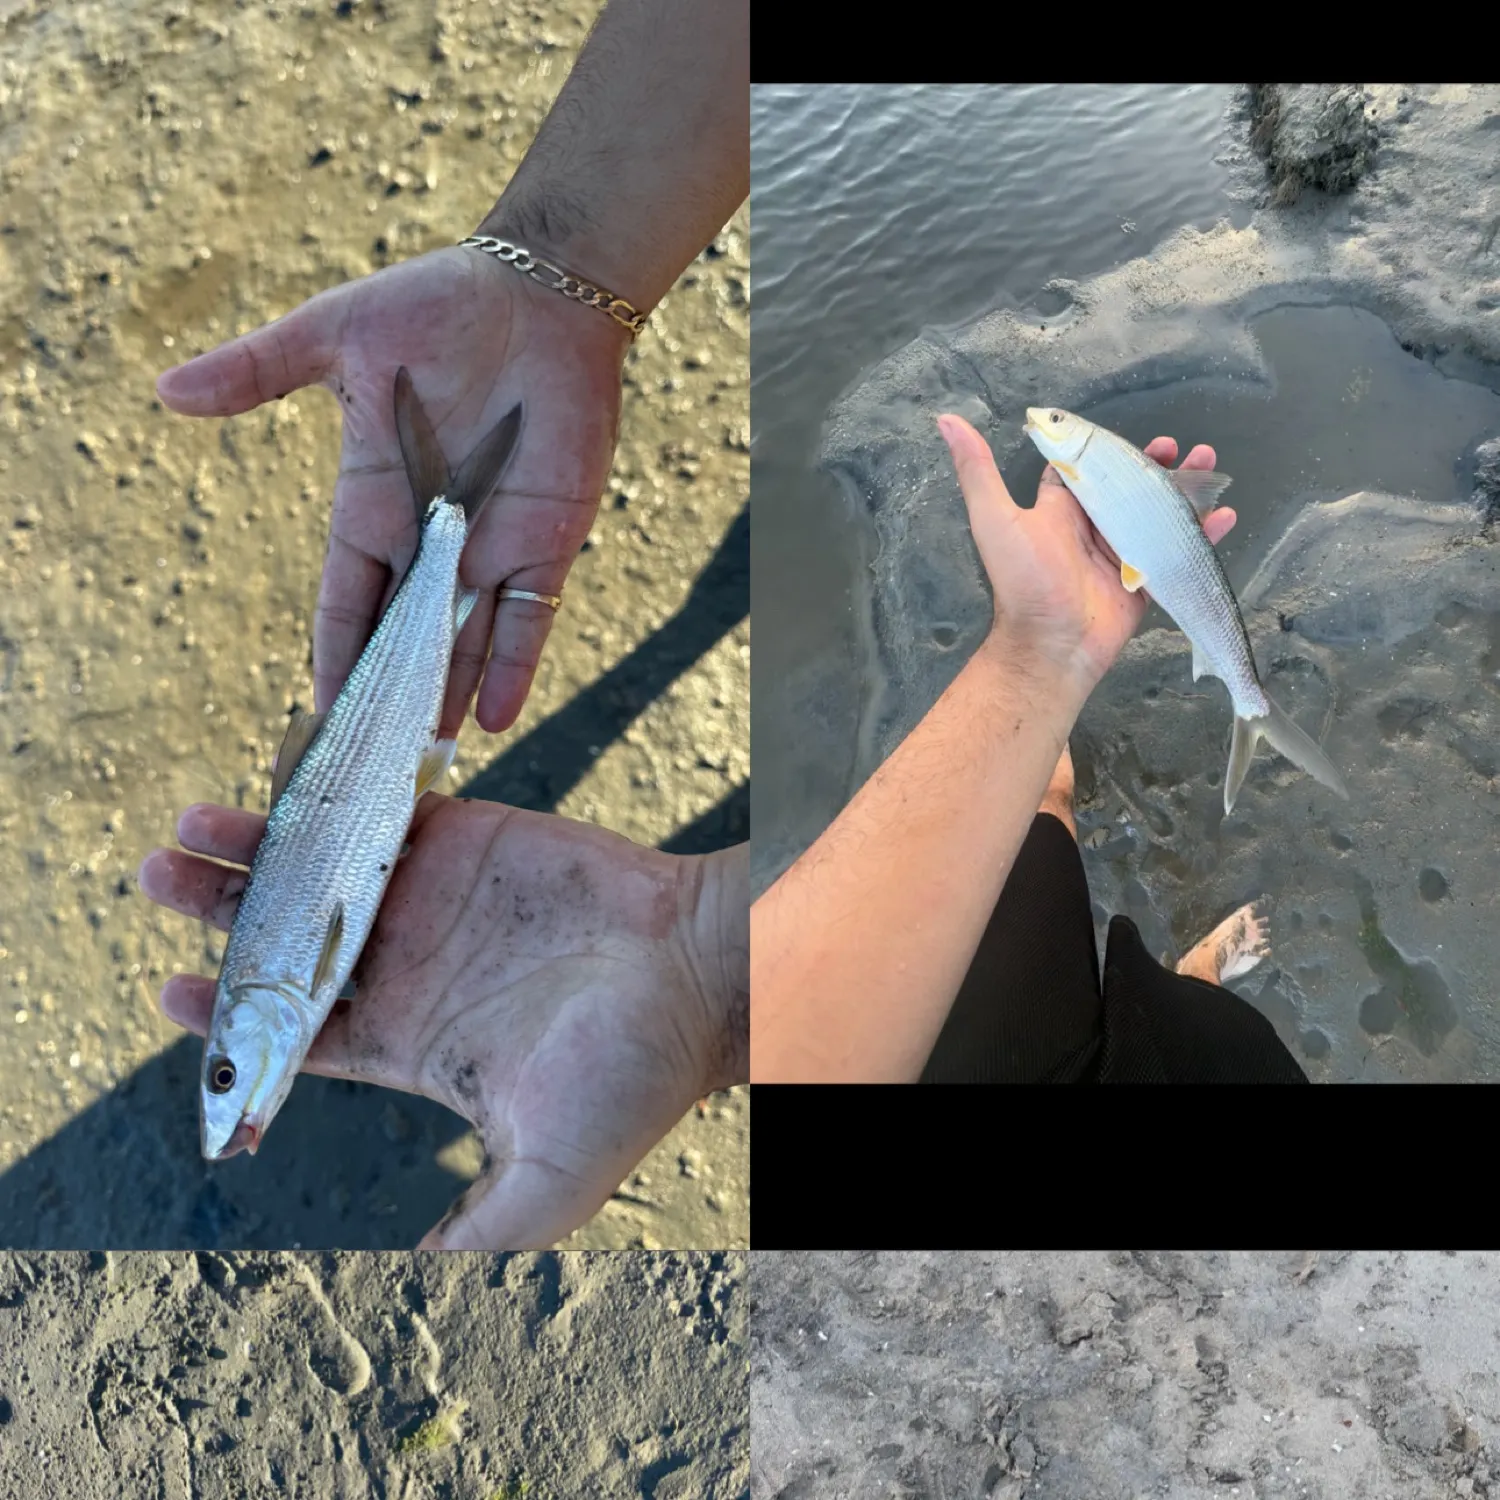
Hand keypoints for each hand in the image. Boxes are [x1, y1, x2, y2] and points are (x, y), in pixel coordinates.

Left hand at [137, 796, 745, 1248]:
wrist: (702, 974)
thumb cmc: (633, 1078)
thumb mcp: (550, 1181)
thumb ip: (483, 1231)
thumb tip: (415, 1281)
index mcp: (411, 1041)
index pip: (294, 1028)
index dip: (228, 1013)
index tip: (172, 992)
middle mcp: (409, 966)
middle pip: (288, 938)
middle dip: (220, 911)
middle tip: (158, 878)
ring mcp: (434, 897)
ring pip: (319, 865)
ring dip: (255, 845)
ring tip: (190, 825)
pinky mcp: (468, 836)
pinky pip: (382, 807)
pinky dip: (330, 791)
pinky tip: (281, 773)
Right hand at [157, 247, 628, 734]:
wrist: (541, 295)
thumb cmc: (439, 307)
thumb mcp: (337, 336)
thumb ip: (260, 371)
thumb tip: (166, 390)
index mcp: (373, 503)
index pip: (347, 596)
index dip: (333, 653)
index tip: (318, 712)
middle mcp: (430, 539)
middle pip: (402, 637)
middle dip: (386, 697)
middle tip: (367, 763)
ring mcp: (491, 544)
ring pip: (461, 641)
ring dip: (443, 698)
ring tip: (422, 760)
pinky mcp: (548, 540)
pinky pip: (529, 618)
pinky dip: (513, 665)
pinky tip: (495, 717)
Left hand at [937, 413, 1235, 698]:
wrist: (1053, 644)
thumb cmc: (1024, 581)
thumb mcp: (995, 518)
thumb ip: (977, 470)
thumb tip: (946, 420)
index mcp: (1060, 508)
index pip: (1086, 466)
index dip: (1109, 447)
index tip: (1133, 430)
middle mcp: (1091, 526)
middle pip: (1130, 484)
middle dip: (1157, 464)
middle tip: (1183, 447)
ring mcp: (1121, 552)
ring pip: (1158, 511)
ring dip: (1185, 488)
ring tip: (1209, 464)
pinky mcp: (1145, 577)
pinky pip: (1177, 549)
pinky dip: (1202, 532)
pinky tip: (1224, 515)